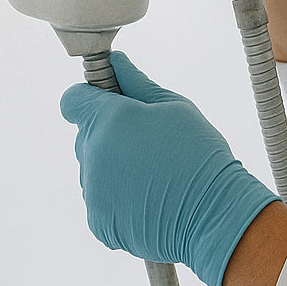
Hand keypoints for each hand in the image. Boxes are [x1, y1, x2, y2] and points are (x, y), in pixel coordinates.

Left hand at [59, 51, 278, 285]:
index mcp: (108, 120)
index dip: (90, 97)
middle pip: (86, 135)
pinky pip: (100, 198)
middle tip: (147, 141)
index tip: (111, 102)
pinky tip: (148, 196)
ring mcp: (93, 191)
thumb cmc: (198, 155)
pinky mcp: (98, 222)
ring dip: (113, 165)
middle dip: (108, 132)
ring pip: (93, 168)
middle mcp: (92, 155)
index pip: (73, 100)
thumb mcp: (175, 107)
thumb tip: (116, 63)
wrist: (213, 215)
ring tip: (152, 173)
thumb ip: (136, 83)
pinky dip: (118, 196)